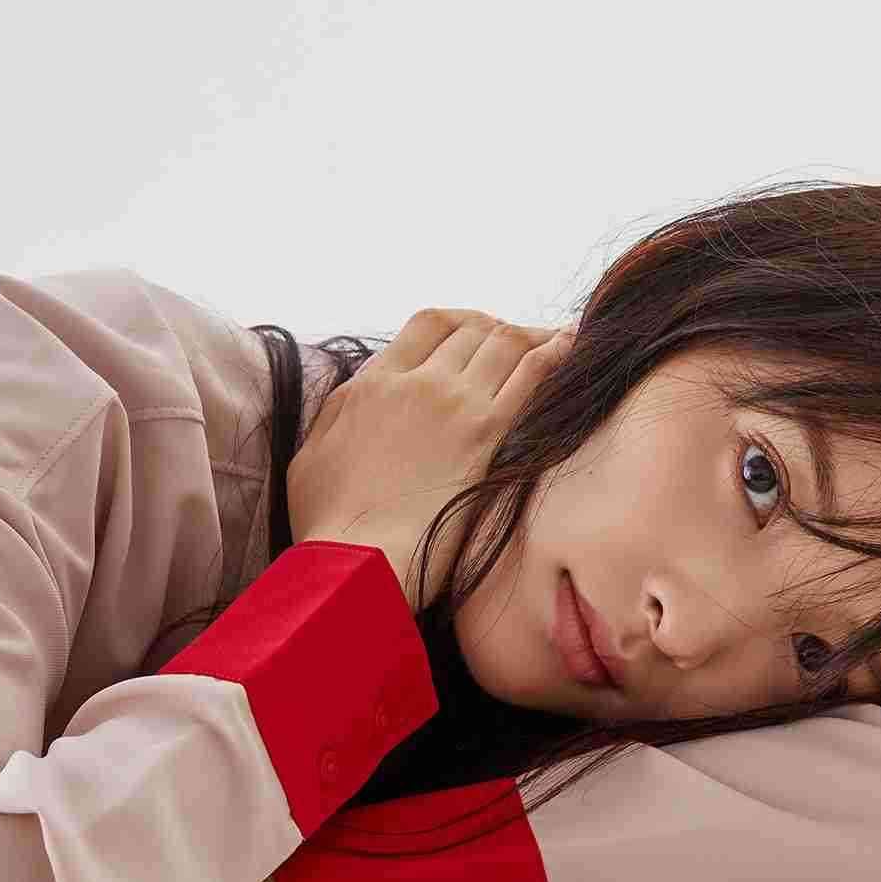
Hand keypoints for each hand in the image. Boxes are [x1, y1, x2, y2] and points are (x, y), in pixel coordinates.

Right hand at [287, 308, 575, 611]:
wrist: (355, 559)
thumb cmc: (327, 524)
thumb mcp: (313, 454)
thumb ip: (340, 415)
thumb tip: (357, 399)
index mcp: (372, 383)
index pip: (428, 324)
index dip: (461, 322)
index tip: (478, 332)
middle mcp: (416, 382)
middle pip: (472, 330)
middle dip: (500, 330)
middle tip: (520, 342)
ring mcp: (453, 404)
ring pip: (504, 343)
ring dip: (531, 336)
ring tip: (555, 339)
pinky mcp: (486, 433)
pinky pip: (530, 375)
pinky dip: (554, 352)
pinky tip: (568, 346)